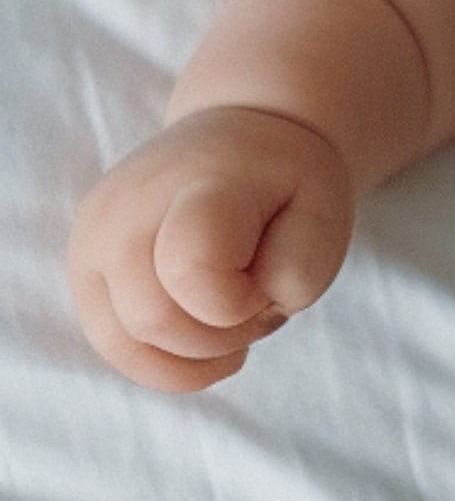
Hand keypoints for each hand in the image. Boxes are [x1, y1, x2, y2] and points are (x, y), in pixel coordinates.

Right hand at [67, 106, 354, 392]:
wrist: (238, 140)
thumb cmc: (284, 179)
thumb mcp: (326, 210)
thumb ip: (301, 267)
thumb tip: (241, 310)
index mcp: (194, 185)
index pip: (191, 271)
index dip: (242, 303)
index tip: (273, 277)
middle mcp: (124, 211)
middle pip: (154, 322)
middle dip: (222, 335)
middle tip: (261, 300)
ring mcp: (91, 241)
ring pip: (125, 346)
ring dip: (193, 354)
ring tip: (235, 316)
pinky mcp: (82, 271)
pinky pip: (114, 348)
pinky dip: (166, 361)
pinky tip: (207, 338)